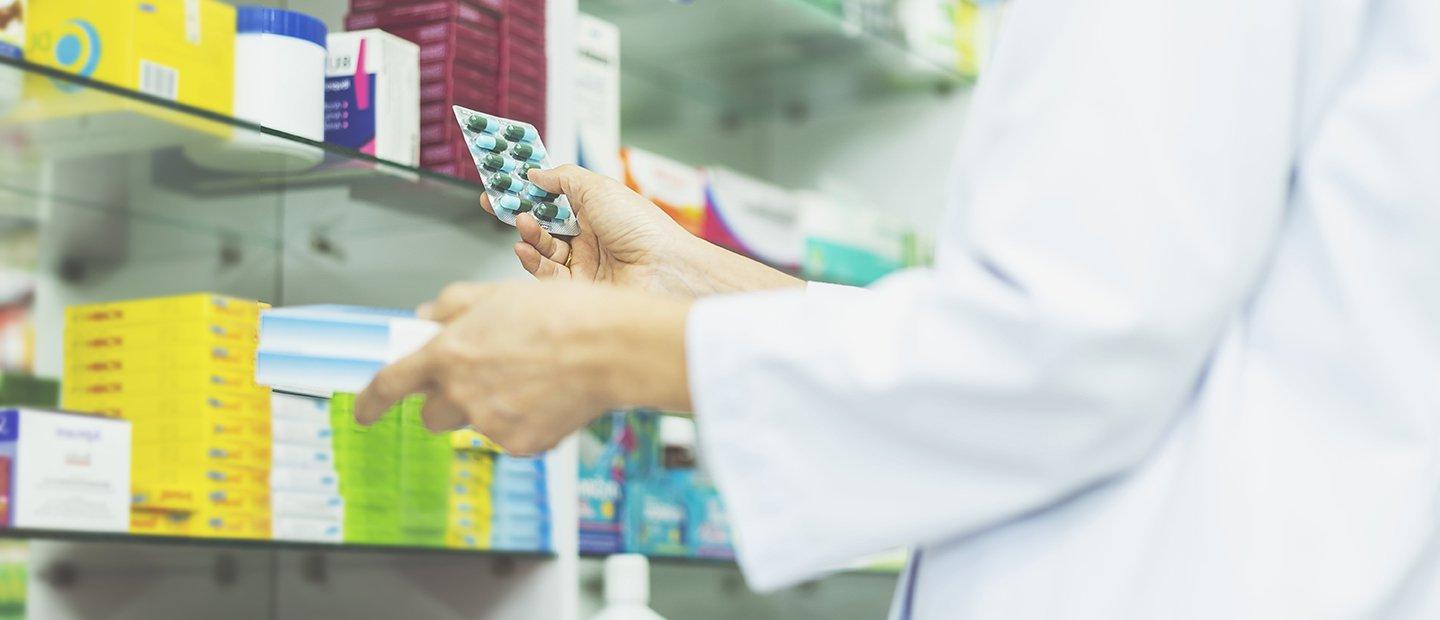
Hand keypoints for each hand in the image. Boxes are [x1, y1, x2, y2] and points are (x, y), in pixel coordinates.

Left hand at [355, 281, 692, 454]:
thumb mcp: (498, 292)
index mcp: (448, 353)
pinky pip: (510, 438)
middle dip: (445, 400)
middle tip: (478, 379)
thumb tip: (427, 316)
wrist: (610, 348)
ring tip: (529, 379)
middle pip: (431, 414)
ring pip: (474, 424)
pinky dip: (523, 422)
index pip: (390, 384)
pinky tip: (547, 396)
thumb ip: (452, 304)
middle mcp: (462, 393)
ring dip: (488, 408)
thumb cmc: (562, 315)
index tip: (363, 411)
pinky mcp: (521, 444)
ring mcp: (491, 424)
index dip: (370, 401)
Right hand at [482, 164, 692, 293]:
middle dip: (520, 211)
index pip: (555, 196)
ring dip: (527, 234)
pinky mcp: (579, 288)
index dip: (530, 189)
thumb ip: (562, 178)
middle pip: (545, 223)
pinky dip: (531, 259)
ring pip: (543, 248)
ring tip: (521, 221)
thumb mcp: (599, 188)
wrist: (663, 271)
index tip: (506, 181)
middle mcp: (591, 237)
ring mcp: (585, 263)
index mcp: (598, 210)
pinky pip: (546, 273)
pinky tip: (524, 247)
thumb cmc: (644, 229)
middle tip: (498, 201)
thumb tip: (535, 173)